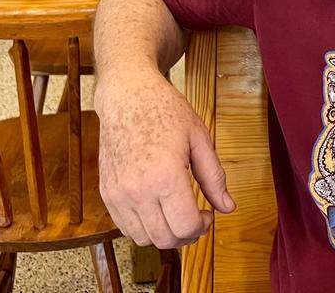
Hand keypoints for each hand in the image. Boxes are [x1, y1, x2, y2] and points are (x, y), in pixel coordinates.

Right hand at [96, 68, 235, 248]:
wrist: (127, 95)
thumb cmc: (164, 110)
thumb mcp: (199, 138)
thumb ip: (214, 177)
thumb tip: (228, 207)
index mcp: (165, 175)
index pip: (186, 225)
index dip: (203, 227)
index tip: (208, 214)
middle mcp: (138, 190)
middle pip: (165, 239)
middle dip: (187, 235)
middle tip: (196, 218)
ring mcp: (118, 194)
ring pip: (143, 239)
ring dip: (164, 235)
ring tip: (176, 214)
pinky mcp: (106, 193)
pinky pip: (125, 227)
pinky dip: (144, 227)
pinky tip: (157, 209)